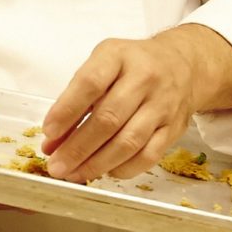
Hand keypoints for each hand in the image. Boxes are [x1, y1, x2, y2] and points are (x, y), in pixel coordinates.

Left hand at [41, 33, 204, 182]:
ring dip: (97, 163)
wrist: (182, 64)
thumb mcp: (100, 66)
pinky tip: (104, 171)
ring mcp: (162, 104)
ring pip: (129, 142)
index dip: (67, 110)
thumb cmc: (131, 66)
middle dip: (78, 148)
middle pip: (109, 119)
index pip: (90, 83)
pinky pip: (149, 155)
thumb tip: (52, 142)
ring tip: (74, 174)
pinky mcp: (174, 128)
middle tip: (57, 166)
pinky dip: (124, 168)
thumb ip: (75, 100)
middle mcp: (144, 79)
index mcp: (118, 57)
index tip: (48, 132)